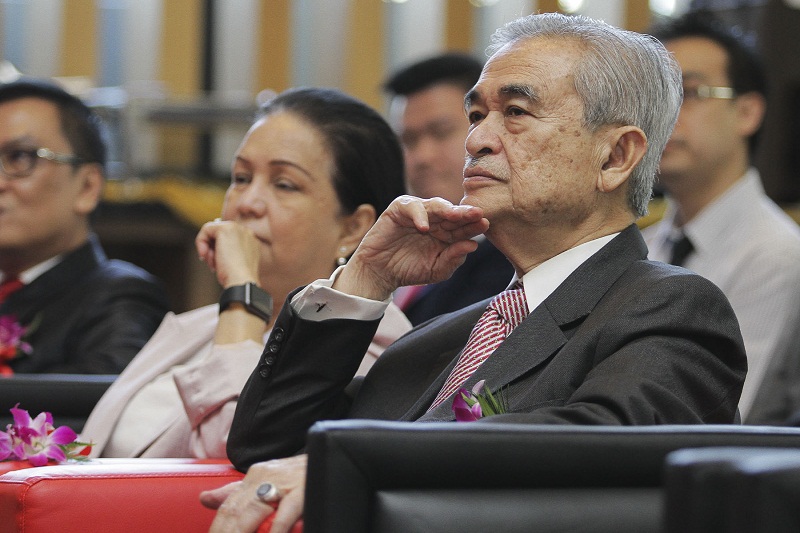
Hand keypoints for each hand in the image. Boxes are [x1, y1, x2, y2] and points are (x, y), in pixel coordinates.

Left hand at [196, 219, 261, 287]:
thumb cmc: (237, 279)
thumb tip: (214, 250)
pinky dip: (200, 242)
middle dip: (211, 249)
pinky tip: (205, 255)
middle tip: (212, 264)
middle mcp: (246, 232)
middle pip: (219, 234)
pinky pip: (206, 229)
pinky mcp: (226, 229)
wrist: (241, 281)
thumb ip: (229, 253)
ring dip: (207, 248)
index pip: (227, 239)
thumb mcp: (234, 264)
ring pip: (211, 231)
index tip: (216, 264)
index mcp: (250, 241)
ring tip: (213, 264)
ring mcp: (237, 228)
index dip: (218, 250)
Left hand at [202, 454, 306, 532]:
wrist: (332, 458)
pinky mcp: (303, 488)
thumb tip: (205, 499)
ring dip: (241, 532)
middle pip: (235, 511)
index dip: (217, 529)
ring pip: (253, 511)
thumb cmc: (299, 477)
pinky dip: (276, 528)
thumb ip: (235, 493)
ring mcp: (284, 481)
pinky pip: (286, 511)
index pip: (227, 507)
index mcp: (254, 475)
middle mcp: (265, 475)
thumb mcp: (265, 482)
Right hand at [335, 196, 488, 299]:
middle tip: (477, 213)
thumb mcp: (436, 270)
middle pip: (452, 213)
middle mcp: (435, 220)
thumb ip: (453, 259)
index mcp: (447, 234)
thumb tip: (473, 245)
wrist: (380, 273)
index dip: (473, 225)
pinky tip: (424, 227)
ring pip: (435, 205)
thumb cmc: (409, 270)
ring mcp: (418, 213)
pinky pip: (411, 207)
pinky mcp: (399, 210)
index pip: (463, 227)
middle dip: (465, 214)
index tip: (485, 224)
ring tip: (456, 216)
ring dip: (446, 210)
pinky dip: (418, 215)